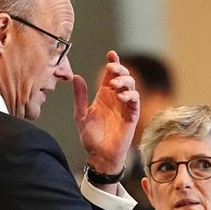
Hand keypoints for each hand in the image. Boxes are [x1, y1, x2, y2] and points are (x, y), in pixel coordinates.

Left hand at [72, 50, 139, 174]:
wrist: (99, 155)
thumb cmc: (90, 137)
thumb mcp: (80, 114)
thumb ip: (80, 96)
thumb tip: (75, 76)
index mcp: (104, 96)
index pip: (110, 75)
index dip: (113, 63)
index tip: (111, 54)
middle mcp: (116, 99)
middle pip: (123, 77)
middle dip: (119, 69)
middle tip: (111, 69)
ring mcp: (125, 107)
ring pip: (131, 86)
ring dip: (124, 82)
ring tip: (114, 85)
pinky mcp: (132, 116)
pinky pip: (135, 101)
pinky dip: (129, 95)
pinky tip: (120, 97)